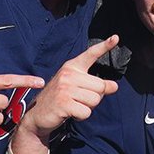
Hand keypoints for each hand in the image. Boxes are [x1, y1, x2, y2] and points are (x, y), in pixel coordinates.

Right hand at [10, 37, 118, 153]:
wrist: (37, 115)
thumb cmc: (60, 99)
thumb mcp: (76, 87)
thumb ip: (94, 85)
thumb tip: (114, 86)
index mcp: (72, 67)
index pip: (91, 54)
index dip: (105, 46)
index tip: (116, 37)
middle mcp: (68, 74)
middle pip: (100, 86)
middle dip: (95, 97)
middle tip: (80, 100)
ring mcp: (65, 88)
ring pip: (95, 100)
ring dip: (88, 108)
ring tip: (74, 106)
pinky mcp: (63, 103)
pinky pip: (86, 112)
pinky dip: (81, 116)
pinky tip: (71, 113)